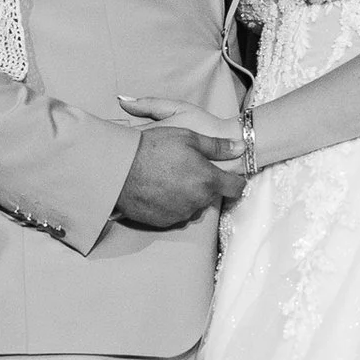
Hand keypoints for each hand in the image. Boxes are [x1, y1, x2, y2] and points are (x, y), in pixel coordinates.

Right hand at [112, 122, 243, 228]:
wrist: (118, 169)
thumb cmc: (153, 148)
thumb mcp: (188, 137)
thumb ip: (217, 146)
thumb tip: (241, 147)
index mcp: (207, 180)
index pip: (236, 188)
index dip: (235, 181)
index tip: (229, 176)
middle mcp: (197, 201)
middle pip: (211, 196)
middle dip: (204, 185)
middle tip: (186, 169)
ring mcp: (180, 214)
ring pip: (193, 206)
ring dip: (188, 195)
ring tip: (169, 178)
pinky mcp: (163, 221)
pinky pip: (175, 213)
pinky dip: (171, 204)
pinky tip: (159, 189)